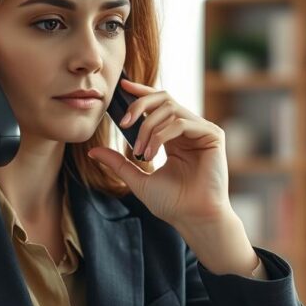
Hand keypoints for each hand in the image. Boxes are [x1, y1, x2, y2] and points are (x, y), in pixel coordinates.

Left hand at [88, 79, 229, 227]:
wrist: (192, 218)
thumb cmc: (172, 204)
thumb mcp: (138, 179)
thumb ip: (118, 163)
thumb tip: (92, 151)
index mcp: (175, 136)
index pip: (158, 104)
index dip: (141, 92)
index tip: (122, 87)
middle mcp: (189, 129)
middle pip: (163, 98)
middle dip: (139, 106)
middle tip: (123, 123)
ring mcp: (202, 131)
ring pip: (170, 109)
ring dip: (148, 128)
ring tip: (140, 153)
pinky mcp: (212, 135)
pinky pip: (182, 122)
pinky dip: (161, 136)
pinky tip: (152, 154)